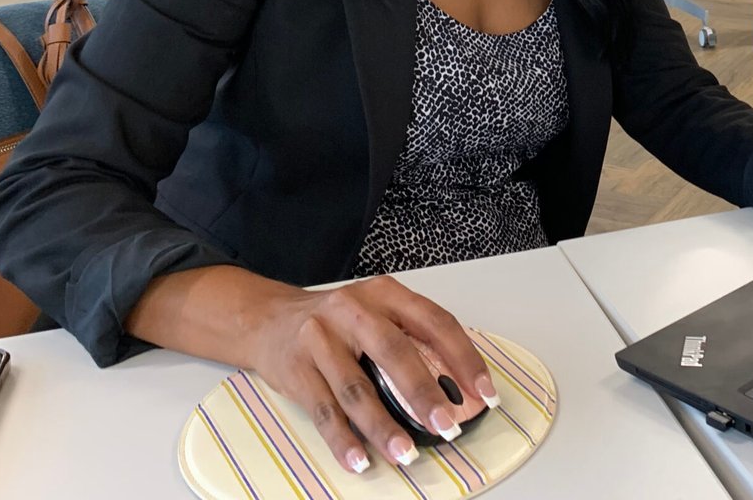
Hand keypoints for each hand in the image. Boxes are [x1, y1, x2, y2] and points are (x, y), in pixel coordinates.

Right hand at [247, 276, 493, 474]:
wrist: (269, 319)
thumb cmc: (337, 321)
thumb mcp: (377, 312)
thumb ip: (412, 339)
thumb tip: (455, 388)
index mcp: (385, 293)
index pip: (435, 322)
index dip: (463, 358)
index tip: (483, 391)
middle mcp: (353, 310)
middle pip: (395, 352)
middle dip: (424, 394)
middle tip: (447, 426)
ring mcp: (321, 339)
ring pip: (357, 389)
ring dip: (384, 426)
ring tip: (407, 453)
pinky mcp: (296, 369)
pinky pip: (324, 411)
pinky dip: (343, 439)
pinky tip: (360, 459)